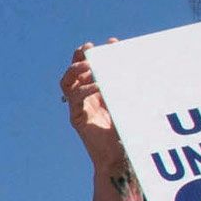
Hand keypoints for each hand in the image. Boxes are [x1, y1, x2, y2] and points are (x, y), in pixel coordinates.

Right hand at [63, 42, 128, 172]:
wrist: (119, 157)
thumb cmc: (126, 131)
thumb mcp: (127, 102)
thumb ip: (127, 85)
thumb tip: (134, 62)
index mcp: (95, 93)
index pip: (88, 68)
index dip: (96, 54)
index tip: (111, 43)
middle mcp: (84, 98)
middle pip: (73, 72)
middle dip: (79, 58)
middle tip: (88, 48)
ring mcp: (78, 108)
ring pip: (67, 83)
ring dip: (75, 70)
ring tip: (88, 65)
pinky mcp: (77, 119)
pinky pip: (75, 100)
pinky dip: (85, 89)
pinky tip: (98, 86)